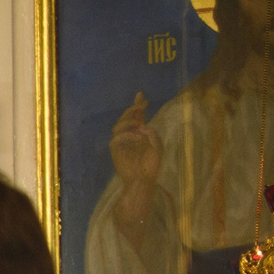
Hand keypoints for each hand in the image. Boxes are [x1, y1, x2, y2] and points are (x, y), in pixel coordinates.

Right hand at [110, 92, 161, 222]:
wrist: (142, 179)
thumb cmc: (151, 165)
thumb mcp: (157, 145)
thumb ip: (151, 133)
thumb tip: (140, 126)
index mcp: (140, 134)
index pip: (136, 117)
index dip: (137, 105)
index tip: (141, 94)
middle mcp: (129, 136)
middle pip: (126, 118)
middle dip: (133, 109)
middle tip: (142, 106)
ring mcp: (121, 143)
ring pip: (118, 126)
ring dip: (129, 122)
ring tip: (138, 124)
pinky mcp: (115, 151)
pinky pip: (116, 138)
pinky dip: (127, 135)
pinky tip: (137, 137)